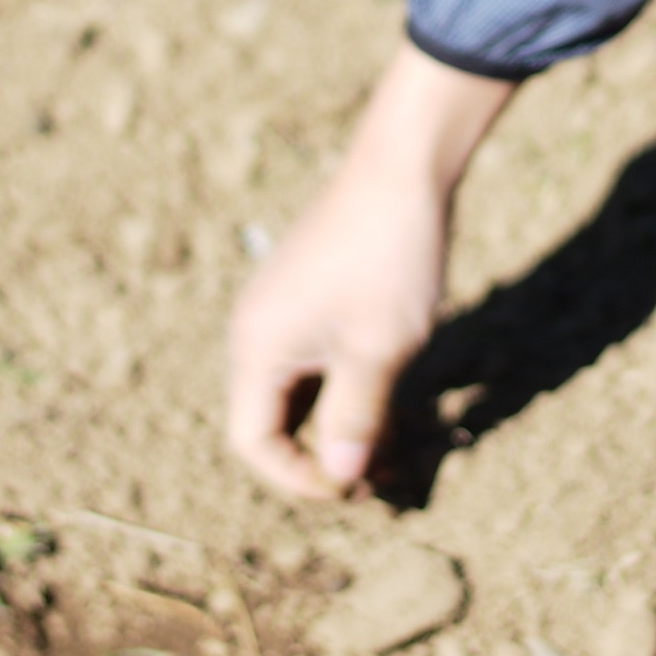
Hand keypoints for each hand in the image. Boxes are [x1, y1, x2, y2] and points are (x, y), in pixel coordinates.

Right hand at [222, 44, 514, 499]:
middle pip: (271, 421)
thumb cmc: (389, 258)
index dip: (300, 479)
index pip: (252, 442)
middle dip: (323, 457)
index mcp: (257, 347)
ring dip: (339, 426)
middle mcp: (256, 332)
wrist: (403, 168)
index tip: (357, 488)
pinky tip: (392, 403)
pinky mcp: (307, 296)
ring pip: (298, 393)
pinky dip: (346, 390)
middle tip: (383, 479)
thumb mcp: (380, 350)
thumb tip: (340, 480)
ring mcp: (280, 312)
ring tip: (395, 448)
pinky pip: (314, 362)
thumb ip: (356, 420)